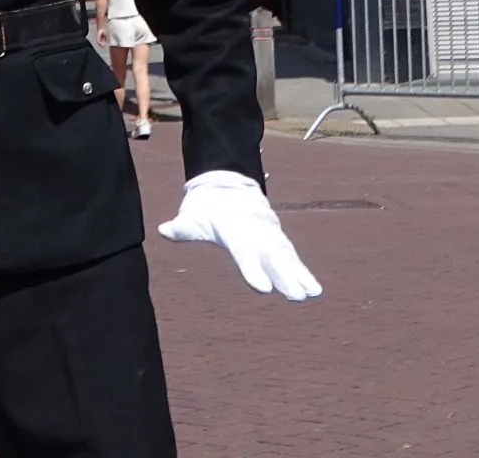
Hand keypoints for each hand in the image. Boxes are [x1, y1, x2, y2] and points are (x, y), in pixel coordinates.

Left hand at [157, 170, 322, 300]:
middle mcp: (255, 230)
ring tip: (311, 294)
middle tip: (296, 296)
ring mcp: (268, 232)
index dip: (252, 269)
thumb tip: (164, 230)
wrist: (227, 182)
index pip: (243, 251)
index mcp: (233, 227)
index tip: (262, 289)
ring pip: (285, 255)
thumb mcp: (191, 214)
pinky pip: (291, 255)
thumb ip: (181, 226)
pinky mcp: (277, 236)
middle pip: (271, 256)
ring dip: (299, 274)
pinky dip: (303, 270)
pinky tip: (314, 289)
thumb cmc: (205, 205)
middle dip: (284, 276)